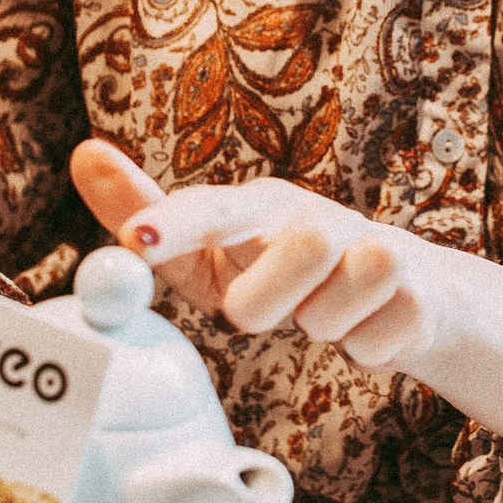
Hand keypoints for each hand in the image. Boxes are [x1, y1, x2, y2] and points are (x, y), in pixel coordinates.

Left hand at [69, 139, 502, 467]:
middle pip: (297, 243)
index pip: (216, 207)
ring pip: (337, 298)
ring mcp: (377, 251)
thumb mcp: (214, 255)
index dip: (176, 223)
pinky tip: (366, 331)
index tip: (134, 241)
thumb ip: (149, 217)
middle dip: (269, 298)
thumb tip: (83, 153)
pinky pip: (376, 342)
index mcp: (264, 208)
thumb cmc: (289, 275)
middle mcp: (321, 218)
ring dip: (319, 325)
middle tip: (258, 315)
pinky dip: (364, 350)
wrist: (408, 295)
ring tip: (319, 318)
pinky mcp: (418, 295)